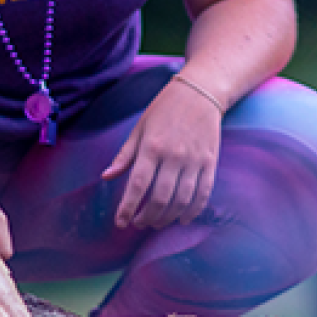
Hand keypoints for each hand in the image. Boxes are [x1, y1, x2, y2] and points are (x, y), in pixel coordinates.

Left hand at [102, 78, 222, 228]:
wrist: (200, 92)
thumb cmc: (164, 109)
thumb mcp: (140, 128)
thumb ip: (124, 155)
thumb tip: (106, 177)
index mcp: (152, 147)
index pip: (138, 185)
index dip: (128, 207)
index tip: (121, 223)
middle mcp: (174, 155)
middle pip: (160, 198)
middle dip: (147, 217)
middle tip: (139, 223)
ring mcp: (194, 160)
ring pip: (182, 200)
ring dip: (168, 217)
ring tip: (157, 222)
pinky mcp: (210, 162)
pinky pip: (203, 193)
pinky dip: (193, 210)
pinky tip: (183, 218)